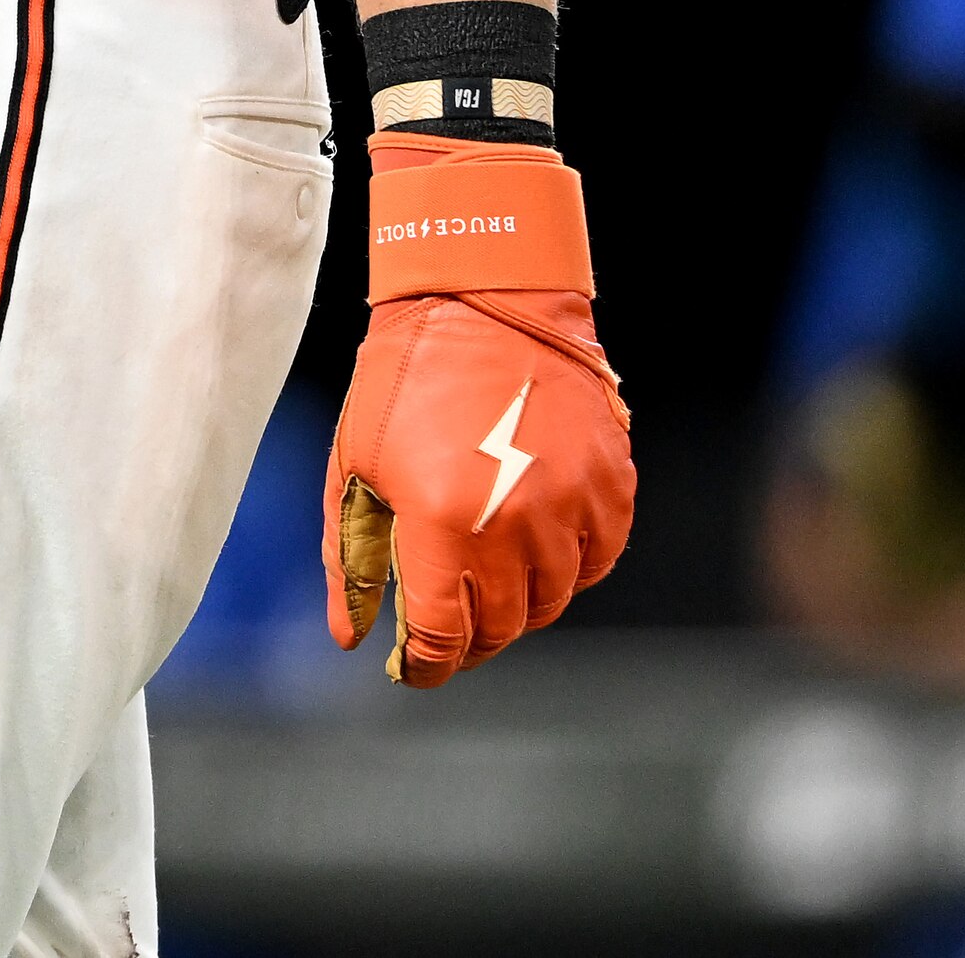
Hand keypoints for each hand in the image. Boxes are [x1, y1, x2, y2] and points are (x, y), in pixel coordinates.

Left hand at [327, 284, 633, 683]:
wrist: (482, 297)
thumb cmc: (405, 377)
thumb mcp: (354, 466)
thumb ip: (352, 560)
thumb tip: (352, 635)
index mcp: (443, 520)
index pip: (443, 635)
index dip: (426, 665)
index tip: (414, 669)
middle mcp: (516, 523)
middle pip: (501, 626)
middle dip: (469, 637)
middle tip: (448, 624)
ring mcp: (572, 504)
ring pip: (553, 599)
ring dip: (517, 603)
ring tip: (487, 575)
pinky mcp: (612, 484)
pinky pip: (597, 560)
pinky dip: (568, 567)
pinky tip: (535, 544)